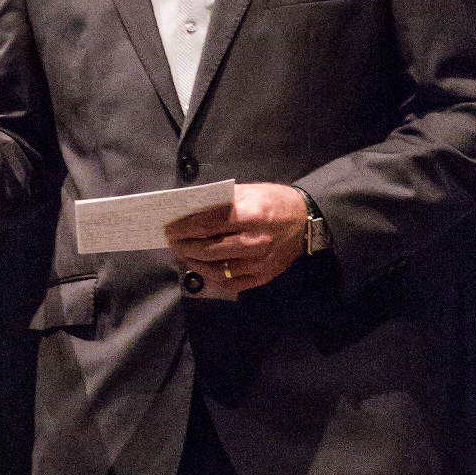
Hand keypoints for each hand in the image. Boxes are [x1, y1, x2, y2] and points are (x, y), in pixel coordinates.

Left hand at [164, 183, 308, 295]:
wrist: (306, 221)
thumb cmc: (274, 202)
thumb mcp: (249, 191)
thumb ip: (221, 201)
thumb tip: (190, 210)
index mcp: (251, 215)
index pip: (207, 224)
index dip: (184, 228)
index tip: (169, 228)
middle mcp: (254, 241)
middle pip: (208, 249)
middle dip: (184, 246)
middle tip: (173, 242)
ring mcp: (258, 262)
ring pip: (216, 269)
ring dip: (194, 263)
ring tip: (184, 254)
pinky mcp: (262, 276)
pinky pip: (230, 282)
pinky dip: (211, 277)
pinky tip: (202, 268)